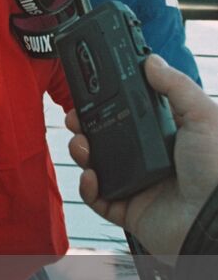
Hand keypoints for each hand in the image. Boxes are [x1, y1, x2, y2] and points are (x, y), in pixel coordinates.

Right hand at [65, 54, 217, 254]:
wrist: (212, 219)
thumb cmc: (215, 170)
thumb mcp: (202, 117)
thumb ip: (177, 86)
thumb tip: (153, 60)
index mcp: (163, 137)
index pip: (127, 114)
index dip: (106, 103)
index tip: (90, 92)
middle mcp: (147, 159)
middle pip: (105, 137)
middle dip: (85, 126)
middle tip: (76, 118)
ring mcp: (135, 185)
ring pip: (95, 165)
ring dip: (81, 152)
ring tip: (82, 145)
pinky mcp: (127, 209)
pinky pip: (97, 198)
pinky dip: (88, 187)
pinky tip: (92, 176)